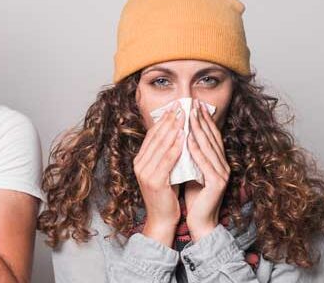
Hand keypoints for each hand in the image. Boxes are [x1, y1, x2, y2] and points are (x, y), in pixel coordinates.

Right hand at [133, 100, 184, 246]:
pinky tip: (184, 137)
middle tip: (181, 106)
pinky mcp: (155, 181)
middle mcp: (139, 165)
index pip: (151, 135)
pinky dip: (176, 147)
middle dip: (169, 120)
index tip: (175, 108)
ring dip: (173, 129)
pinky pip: (167, 160)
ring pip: (161, 146)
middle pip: (156, 137)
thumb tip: (176, 133)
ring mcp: (145, 173)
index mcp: (140, 161)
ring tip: (184, 117)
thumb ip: (165, 154)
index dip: (163, 120)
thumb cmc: (166, 194)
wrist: (162, 218)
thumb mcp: (164, 170)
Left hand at [185, 98, 230, 241]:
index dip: (204, 119)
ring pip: (208, 146)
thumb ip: (191, 155)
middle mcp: (224, 164)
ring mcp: (222, 173)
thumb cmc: (195, 196)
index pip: (211, 135)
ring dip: (198, 129)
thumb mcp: (193, 170)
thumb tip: (182, 135)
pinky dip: (196, 149)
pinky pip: (204, 162)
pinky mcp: (217, 183)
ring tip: (189, 115)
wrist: (200, 220)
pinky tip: (188, 139)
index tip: (194, 104)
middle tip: (192, 103)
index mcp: (219, 161)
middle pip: (211, 137)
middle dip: (201, 119)